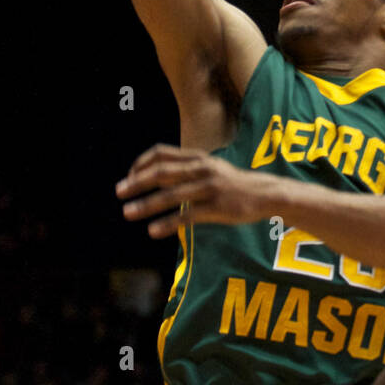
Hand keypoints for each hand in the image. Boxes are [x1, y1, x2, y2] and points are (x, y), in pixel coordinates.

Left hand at [116, 144, 278, 236]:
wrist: (265, 194)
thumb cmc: (231, 183)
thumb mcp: (208, 168)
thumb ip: (184, 170)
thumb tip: (155, 176)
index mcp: (197, 157)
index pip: (161, 153)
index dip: (140, 163)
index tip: (128, 177)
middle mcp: (201, 169)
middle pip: (162, 172)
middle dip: (137, 183)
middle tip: (119, 193)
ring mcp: (210, 188)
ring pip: (171, 195)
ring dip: (146, 205)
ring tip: (128, 213)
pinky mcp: (217, 207)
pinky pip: (187, 216)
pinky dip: (167, 223)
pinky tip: (153, 231)